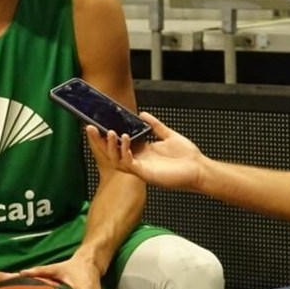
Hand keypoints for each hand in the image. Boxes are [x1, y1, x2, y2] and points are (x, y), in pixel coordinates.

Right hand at [86, 112, 206, 192]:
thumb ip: (155, 126)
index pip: (118, 144)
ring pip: (116, 160)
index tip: (97, 124)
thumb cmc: (186, 156)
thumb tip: (142, 114)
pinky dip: (125, 152)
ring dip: (111, 147)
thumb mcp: (168, 135)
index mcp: (141, 153)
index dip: (106, 136)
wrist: (199, 168)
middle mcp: (138, 161)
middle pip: (111, 153)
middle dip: (99, 142)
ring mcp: (141, 169)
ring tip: (110, 132)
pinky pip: (130, 164)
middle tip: (90, 128)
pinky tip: (125, 140)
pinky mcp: (146, 174)